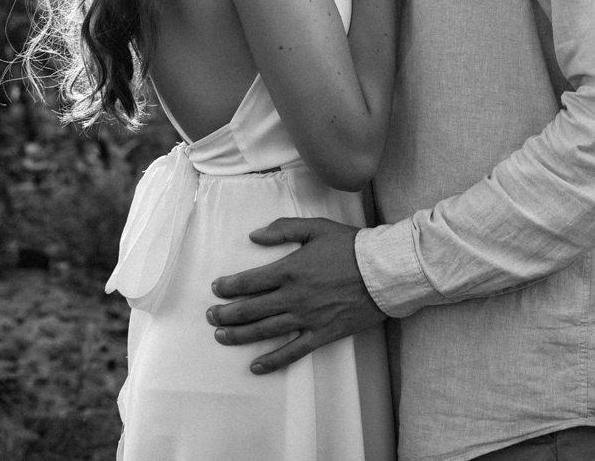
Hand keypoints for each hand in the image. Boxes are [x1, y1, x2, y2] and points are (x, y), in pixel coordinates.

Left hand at [208, 217, 385, 373]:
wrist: (384, 271)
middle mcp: (293, 297)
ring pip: (264, 331)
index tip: (216, 289)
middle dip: (225, 314)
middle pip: (249, 310)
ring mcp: (306, 318)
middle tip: (211, 316)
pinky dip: (273, 361)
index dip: (227, 286)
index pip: (248, 282)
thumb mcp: (316, 227)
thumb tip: (254, 236)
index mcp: (289, 269)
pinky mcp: (322, 334)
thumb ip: (283, 229)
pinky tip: (256, 366)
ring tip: (221, 337)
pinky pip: (292, 352)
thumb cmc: (351, 246)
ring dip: (239, 335)